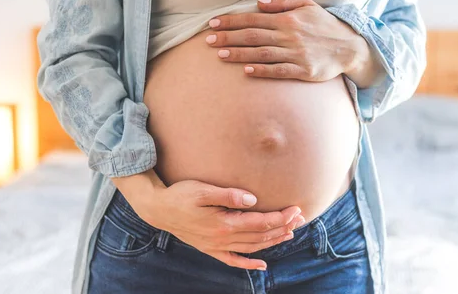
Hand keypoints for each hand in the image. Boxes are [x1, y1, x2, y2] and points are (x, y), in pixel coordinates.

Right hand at [113, 172, 304, 270]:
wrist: (158, 210)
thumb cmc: (180, 195)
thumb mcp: (202, 190)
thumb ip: (229, 195)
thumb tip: (253, 200)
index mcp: (223, 223)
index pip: (260, 222)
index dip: (281, 217)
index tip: (296, 209)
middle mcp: (222, 238)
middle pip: (260, 236)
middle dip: (282, 227)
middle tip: (300, 218)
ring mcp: (216, 246)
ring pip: (251, 248)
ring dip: (272, 242)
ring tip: (289, 234)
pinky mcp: (210, 249)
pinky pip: (234, 260)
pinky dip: (249, 264)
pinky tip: (261, 266)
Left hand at [206, 0, 381, 86]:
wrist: (350, 47)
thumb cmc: (326, 26)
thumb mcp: (308, 6)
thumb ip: (284, 3)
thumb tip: (260, 3)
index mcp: (288, 19)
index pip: (253, 19)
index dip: (231, 21)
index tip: (213, 24)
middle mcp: (289, 36)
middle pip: (253, 36)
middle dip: (228, 38)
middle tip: (208, 41)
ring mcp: (296, 54)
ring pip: (262, 53)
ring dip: (239, 54)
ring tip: (220, 56)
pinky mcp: (303, 71)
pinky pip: (279, 71)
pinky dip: (262, 71)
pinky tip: (246, 71)